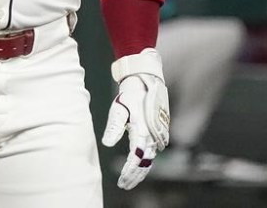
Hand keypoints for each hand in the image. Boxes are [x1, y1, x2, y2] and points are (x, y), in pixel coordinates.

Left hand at [102, 49, 170, 189]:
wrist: (145, 81)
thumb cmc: (129, 94)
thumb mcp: (119, 109)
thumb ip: (114, 128)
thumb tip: (107, 144)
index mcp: (142, 130)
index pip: (136, 158)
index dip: (129, 171)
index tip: (122, 180)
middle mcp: (153, 135)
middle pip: (145, 163)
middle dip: (135, 176)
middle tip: (124, 185)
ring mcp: (158, 134)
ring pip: (151, 159)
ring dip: (141, 172)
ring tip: (130, 180)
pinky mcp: (160, 132)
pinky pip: (154, 152)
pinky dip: (147, 162)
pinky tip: (140, 167)